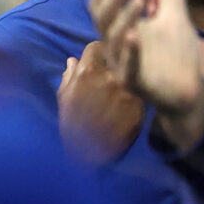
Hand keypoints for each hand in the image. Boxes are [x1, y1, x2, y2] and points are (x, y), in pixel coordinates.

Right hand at [58, 45, 143, 161]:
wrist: (90, 156)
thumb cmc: (71, 126)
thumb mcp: (64, 100)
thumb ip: (69, 77)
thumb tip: (73, 60)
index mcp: (88, 72)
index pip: (96, 46)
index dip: (96, 52)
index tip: (97, 59)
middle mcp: (110, 77)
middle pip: (117, 53)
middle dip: (114, 57)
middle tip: (113, 66)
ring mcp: (128, 91)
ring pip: (131, 70)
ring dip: (126, 72)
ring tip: (122, 81)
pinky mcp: (140, 105)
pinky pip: (138, 89)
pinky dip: (134, 91)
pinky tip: (128, 100)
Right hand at [90, 0, 203, 148]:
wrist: (189, 92)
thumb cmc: (177, 55)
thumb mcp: (176, 19)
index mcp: (121, 30)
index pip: (103, 8)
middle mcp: (116, 47)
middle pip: (104, 20)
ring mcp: (122, 65)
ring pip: (115, 40)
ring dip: (124, 18)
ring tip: (139, 0)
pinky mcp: (134, 83)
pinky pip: (128, 67)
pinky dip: (130, 51)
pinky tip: (134, 36)